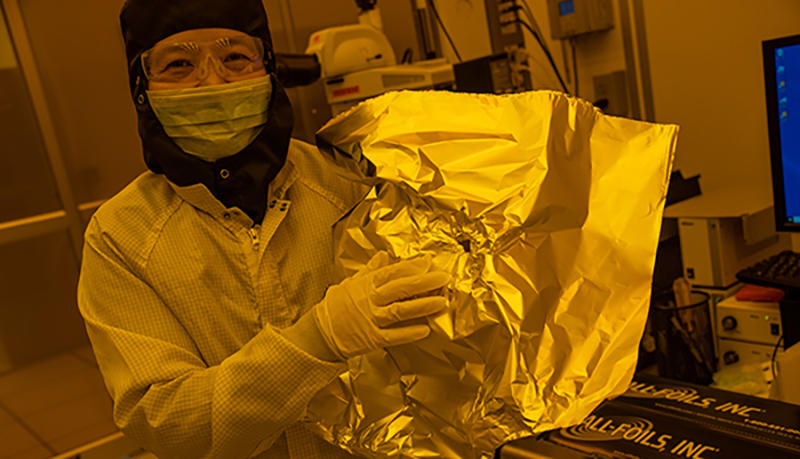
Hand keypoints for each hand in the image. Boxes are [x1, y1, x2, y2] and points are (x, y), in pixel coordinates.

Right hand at [313, 252, 450, 358]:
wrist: (319, 332)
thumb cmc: (336, 306)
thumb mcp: (350, 282)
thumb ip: (370, 270)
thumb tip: (384, 255)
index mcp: (366, 284)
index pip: (392, 272)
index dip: (411, 266)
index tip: (428, 261)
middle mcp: (370, 300)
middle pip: (401, 288)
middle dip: (424, 282)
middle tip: (444, 277)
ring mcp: (372, 320)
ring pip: (401, 310)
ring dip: (422, 305)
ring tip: (441, 302)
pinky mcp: (373, 339)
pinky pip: (394, 336)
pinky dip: (410, 332)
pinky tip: (425, 329)